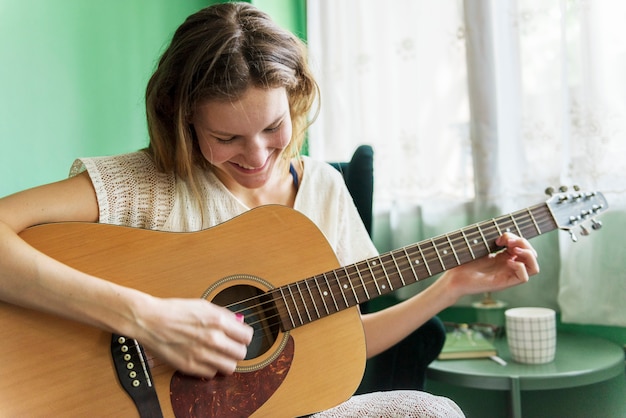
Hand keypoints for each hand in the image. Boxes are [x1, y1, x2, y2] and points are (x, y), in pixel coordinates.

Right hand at [132, 297, 252, 377]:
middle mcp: (213, 339)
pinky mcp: (190, 366)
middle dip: (237, 349)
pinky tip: (206, 359)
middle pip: (241, 354)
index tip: (240, 336)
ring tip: (219, 354)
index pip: (246, 336)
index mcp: (218, 321)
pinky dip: (211, 368)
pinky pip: (211, 373)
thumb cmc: (175, 310)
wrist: (150, 321)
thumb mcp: (204, 305)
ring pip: (229, 367)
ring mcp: (202, 354)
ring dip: (227, 361)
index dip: (244, 336)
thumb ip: (224, 315)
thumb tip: (239, 322)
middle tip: (231, 346)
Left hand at [443, 232, 539, 298]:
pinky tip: (507, 261)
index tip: (499, 237)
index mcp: (504, 257)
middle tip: (507, 241)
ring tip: (514, 250)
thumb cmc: (464, 262)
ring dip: (528, 254)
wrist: (454, 277)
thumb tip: (507, 235)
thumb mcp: (481, 247)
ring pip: (533, 267)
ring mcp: (507, 275)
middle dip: (524, 243)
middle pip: (532, 255)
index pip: (523, 246)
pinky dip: (520, 267)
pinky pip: (524, 278)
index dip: (516, 238)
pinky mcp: (503, 283)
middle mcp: (509, 266)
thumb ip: (495, 241)